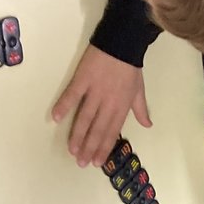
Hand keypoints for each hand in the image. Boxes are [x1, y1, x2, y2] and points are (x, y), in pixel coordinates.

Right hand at [52, 45, 151, 166]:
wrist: (122, 40)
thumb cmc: (130, 65)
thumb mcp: (139, 89)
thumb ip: (141, 109)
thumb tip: (147, 125)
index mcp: (121, 106)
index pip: (112, 132)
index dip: (104, 149)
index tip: (96, 162)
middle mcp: (108, 103)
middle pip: (97, 130)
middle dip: (89, 148)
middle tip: (81, 162)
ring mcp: (95, 91)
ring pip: (85, 118)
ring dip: (77, 135)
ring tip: (72, 150)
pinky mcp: (83, 78)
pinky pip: (72, 95)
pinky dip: (64, 106)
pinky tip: (56, 118)